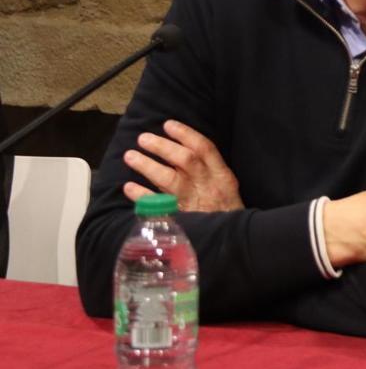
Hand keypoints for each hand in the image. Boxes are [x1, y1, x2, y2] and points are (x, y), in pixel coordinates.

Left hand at [123, 120, 243, 211]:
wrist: (233, 244)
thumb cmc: (227, 215)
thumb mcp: (227, 191)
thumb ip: (210, 173)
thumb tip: (184, 152)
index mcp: (223, 177)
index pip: (205, 149)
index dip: (186, 134)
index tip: (168, 125)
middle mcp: (209, 187)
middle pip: (186, 160)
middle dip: (163, 147)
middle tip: (143, 139)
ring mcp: (194, 204)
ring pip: (170, 180)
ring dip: (148, 166)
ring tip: (130, 156)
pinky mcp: (182, 221)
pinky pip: (158, 206)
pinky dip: (142, 196)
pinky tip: (129, 187)